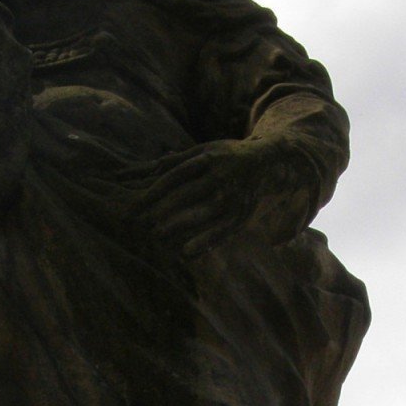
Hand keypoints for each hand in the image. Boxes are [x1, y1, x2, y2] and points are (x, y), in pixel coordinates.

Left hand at [121, 139, 302, 256]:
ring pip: (204, 213)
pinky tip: (187, 254)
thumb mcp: (204, 151)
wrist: (270, 162)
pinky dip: (206, 242)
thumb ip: (174, 162)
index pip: (176, 176)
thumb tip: (143, 169)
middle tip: (139, 223)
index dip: (154, 191)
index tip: (135, 206)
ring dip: (181, 225)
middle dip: (162, 209)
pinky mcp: (243, 214)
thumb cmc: (227, 156)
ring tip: (157, 235)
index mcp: (208, 158)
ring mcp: (233, 196)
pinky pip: (224, 231)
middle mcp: (221, 176)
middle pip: (187, 194)